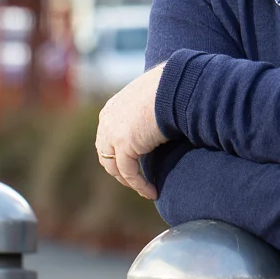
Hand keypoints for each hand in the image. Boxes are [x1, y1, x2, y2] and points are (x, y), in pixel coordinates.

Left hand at [94, 62, 168, 199]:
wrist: (173, 87)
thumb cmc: (169, 88)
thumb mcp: (150, 99)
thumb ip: (146, 110)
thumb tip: (161, 114)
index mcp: (111, 110)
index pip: (107, 138)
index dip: (118, 154)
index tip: (133, 165)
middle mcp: (107, 122)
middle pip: (106, 155)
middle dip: (120, 170)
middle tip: (136, 181)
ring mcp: (112, 134)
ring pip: (115, 167)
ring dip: (129, 181)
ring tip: (145, 189)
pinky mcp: (124, 146)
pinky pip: (129, 173)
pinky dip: (140, 185)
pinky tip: (152, 192)